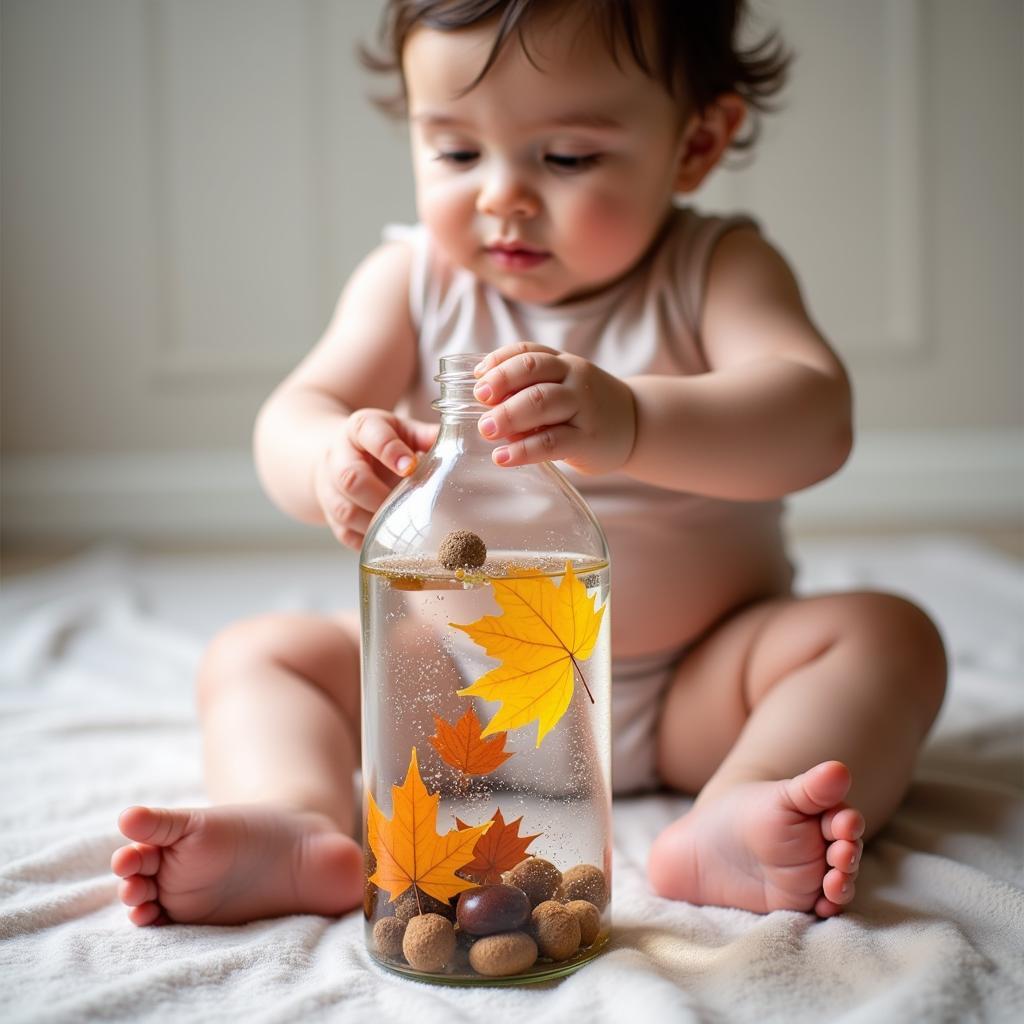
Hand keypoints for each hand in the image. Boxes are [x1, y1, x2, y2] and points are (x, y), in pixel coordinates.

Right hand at [314, 409, 437, 548]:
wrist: (337, 452)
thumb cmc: (380, 441)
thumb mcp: (401, 429)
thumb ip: (425, 435)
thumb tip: (461, 442)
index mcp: (359, 429)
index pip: (370, 434)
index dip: (389, 450)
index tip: (411, 466)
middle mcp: (338, 457)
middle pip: (350, 478)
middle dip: (379, 495)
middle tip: (407, 504)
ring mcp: (329, 488)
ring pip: (344, 510)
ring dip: (374, 523)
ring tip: (401, 526)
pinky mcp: (330, 514)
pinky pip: (344, 534)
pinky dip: (367, 541)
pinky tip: (389, 541)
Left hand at [472, 343, 635, 473]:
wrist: (638, 425)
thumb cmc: (587, 407)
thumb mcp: (564, 387)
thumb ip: (530, 390)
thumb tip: (483, 405)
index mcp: (564, 363)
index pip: (528, 351)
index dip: (499, 361)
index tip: (477, 376)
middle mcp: (575, 378)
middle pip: (533, 371)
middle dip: (500, 384)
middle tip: (478, 401)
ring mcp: (583, 407)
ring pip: (542, 402)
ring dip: (508, 415)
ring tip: (486, 429)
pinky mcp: (587, 440)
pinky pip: (551, 442)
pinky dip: (523, 450)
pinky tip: (502, 458)